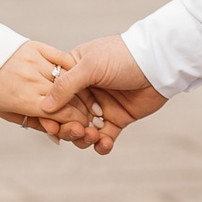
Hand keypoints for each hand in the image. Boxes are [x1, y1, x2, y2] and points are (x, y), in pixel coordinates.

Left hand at [0, 41, 103, 145]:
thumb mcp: (10, 114)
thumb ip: (36, 124)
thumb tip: (60, 136)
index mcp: (23, 100)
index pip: (63, 113)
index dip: (78, 121)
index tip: (85, 126)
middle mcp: (31, 80)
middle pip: (69, 97)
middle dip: (84, 109)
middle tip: (93, 115)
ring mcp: (34, 61)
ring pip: (69, 78)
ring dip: (82, 90)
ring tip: (87, 98)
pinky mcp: (36, 47)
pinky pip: (62, 58)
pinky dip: (72, 69)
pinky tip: (78, 77)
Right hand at [44, 35, 167, 154]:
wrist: (158, 64)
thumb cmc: (122, 57)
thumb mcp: (90, 66)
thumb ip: (66, 86)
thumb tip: (44, 106)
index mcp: (73, 73)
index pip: (53, 96)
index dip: (50, 112)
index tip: (50, 124)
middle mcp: (84, 91)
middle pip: (66, 117)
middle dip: (68, 128)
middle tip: (77, 131)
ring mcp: (100, 107)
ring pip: (82, 130)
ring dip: (84, 138)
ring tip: (93, 136)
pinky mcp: (117, 119)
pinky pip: (103, 138)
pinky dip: (101, 144)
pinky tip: (104, 142)